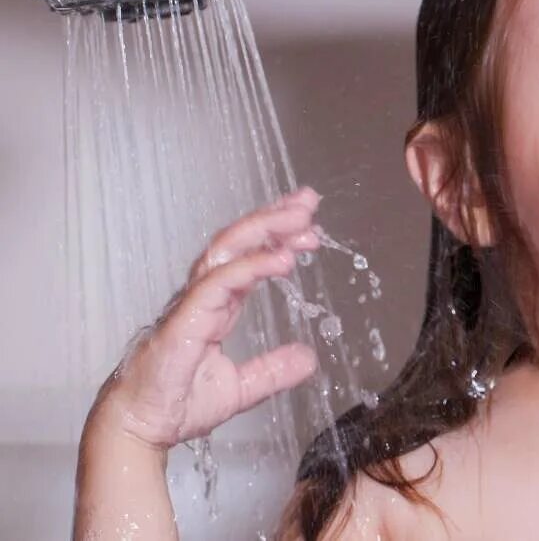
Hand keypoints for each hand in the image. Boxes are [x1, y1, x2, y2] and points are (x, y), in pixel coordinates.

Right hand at [89, 187, 321, 449]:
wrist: (138, 428)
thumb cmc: (176, 403)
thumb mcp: (240, 387)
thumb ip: (273, 370)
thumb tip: (308, 358)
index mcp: (215, 306)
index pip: (247, 257)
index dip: (275, 235)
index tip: (308, 222)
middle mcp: (203, 296)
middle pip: (238, 243)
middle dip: (274, 219)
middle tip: (308, 202)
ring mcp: (191, 304)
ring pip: (227, 251)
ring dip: (265, 230)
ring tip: (301, 218)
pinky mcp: (184, 319)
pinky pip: (219, 283)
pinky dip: (251, 267)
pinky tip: (281, 258)